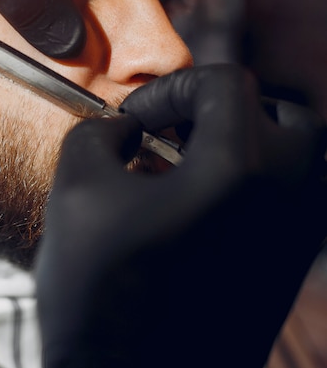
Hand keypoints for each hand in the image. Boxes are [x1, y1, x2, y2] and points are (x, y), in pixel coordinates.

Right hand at [35, 64, 326, 366]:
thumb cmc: (98, 288)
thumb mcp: (75, 191)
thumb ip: (98, 133)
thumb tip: (124, 127)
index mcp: (240, 169)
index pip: (226, 84)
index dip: (170, 89)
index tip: (133, 121)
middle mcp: (289, 197)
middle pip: (283, 114)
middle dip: (223, 110)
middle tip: (173, 131)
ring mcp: (297, 237)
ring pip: (296, 158)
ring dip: (243, 144)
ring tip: (186, 164)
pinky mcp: (289, 269)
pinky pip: (289, 199)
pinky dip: (251, 183)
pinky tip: (197, 205)